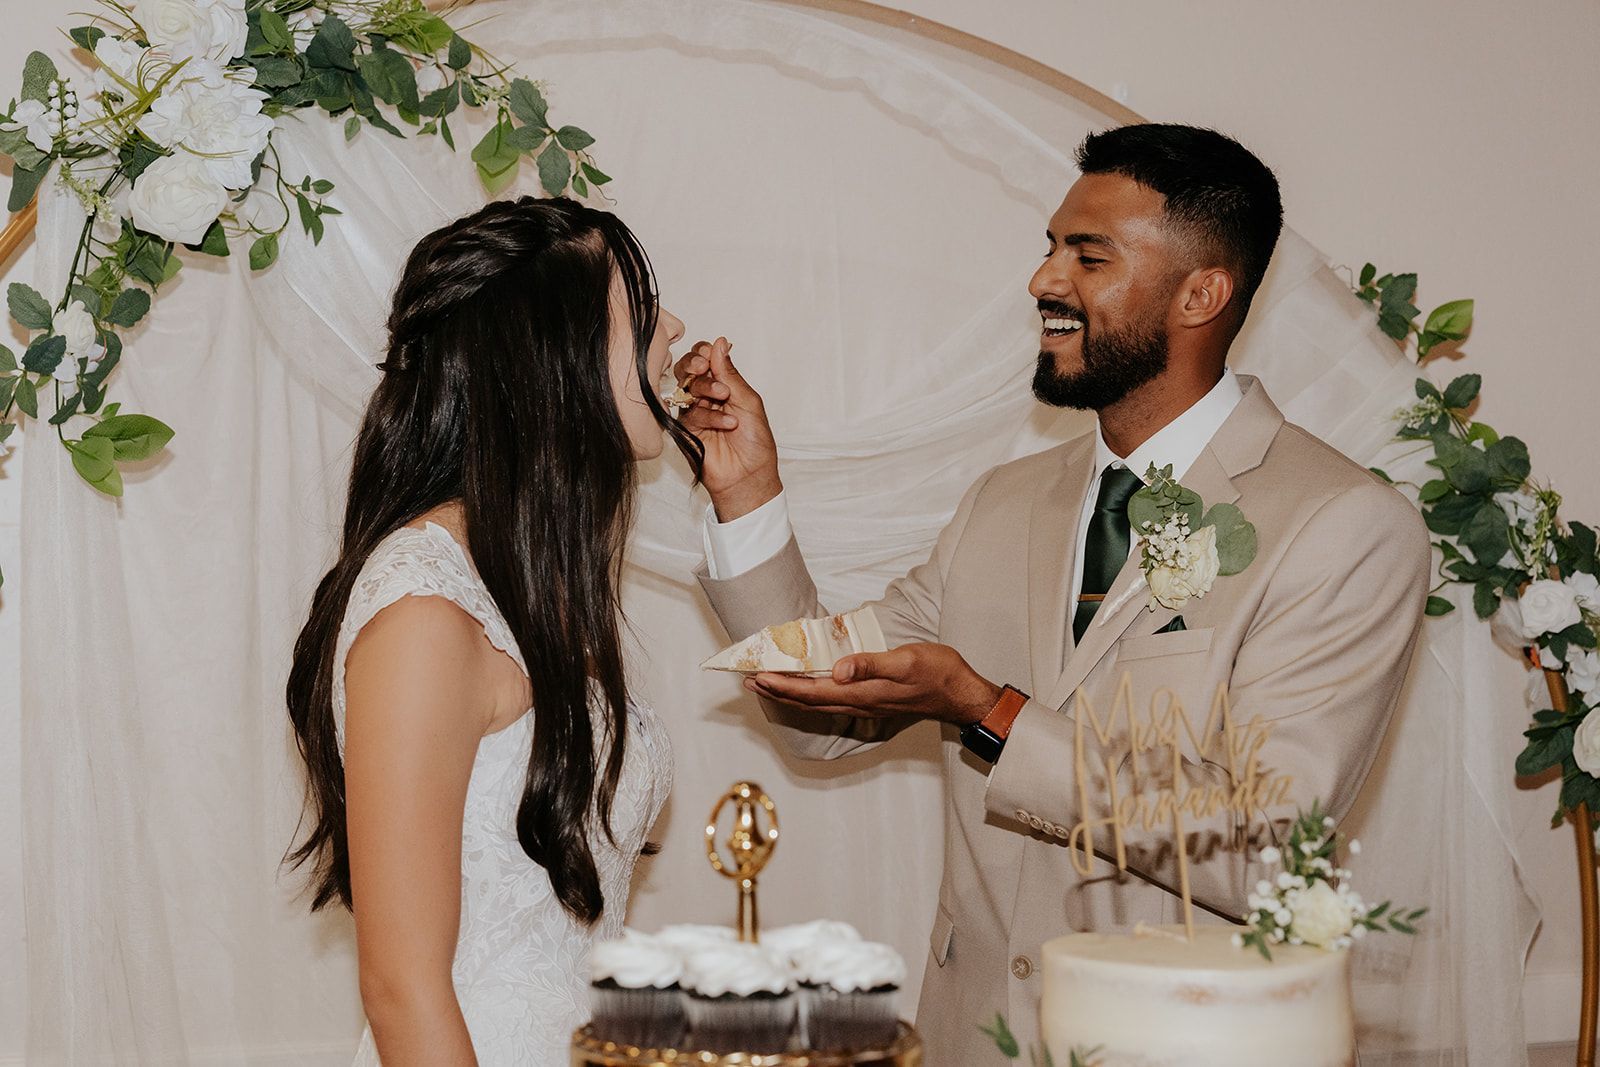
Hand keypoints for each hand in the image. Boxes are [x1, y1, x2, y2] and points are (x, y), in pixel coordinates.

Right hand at [673, 337, 781, 520]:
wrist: (750, 476)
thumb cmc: (755, 442)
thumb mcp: (749, 401)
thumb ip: (730, 373)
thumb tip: (720, 342)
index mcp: (724, 385)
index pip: (706, 358)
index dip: (705, 353)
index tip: (711, 353)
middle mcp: (706, 396)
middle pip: (689, 368)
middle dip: (695, 363)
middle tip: (706, 367)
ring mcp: (694, 412)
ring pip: (685, 387)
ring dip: (705, 387)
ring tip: (724, 397)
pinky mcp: (685, 430)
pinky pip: (689, 413)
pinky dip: (709, 415)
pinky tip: (727, 423)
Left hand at [745, 643, 1003, 725]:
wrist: (960, 694)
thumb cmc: (936, 672)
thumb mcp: (905, 661)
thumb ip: (870, 665)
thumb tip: (837, 670)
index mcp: (861, 693)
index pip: (812, 692)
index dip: (783, 686)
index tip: (757, 677)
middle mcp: (858, 703)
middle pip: (808, 701)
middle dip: (777, 692)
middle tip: (749, 682)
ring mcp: (865, 705)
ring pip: (818, 703)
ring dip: (791, 695)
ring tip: (768, 685)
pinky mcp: (872, 701)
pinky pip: (831, 701)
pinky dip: (811, 695)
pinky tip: (808, 688)